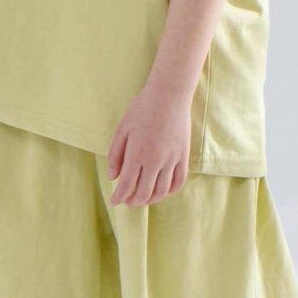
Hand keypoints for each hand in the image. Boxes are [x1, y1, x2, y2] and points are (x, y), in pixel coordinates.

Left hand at [107, 81, 191, 205]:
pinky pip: (179, 181)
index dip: (119, 197)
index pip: (126, 185)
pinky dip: (170, 191)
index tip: (114, 201)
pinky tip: (162, 190)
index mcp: (137, 154)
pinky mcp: (183, 156)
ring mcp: (172, 159)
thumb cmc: (141, 109)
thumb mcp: (122, 130)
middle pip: (144, 193)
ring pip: (162, 191)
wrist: (169, 95)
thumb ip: (115, 155)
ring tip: (143, 198)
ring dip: (151, 199)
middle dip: (133, 201)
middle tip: (127, 201)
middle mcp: (155, 161)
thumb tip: (113, 177)